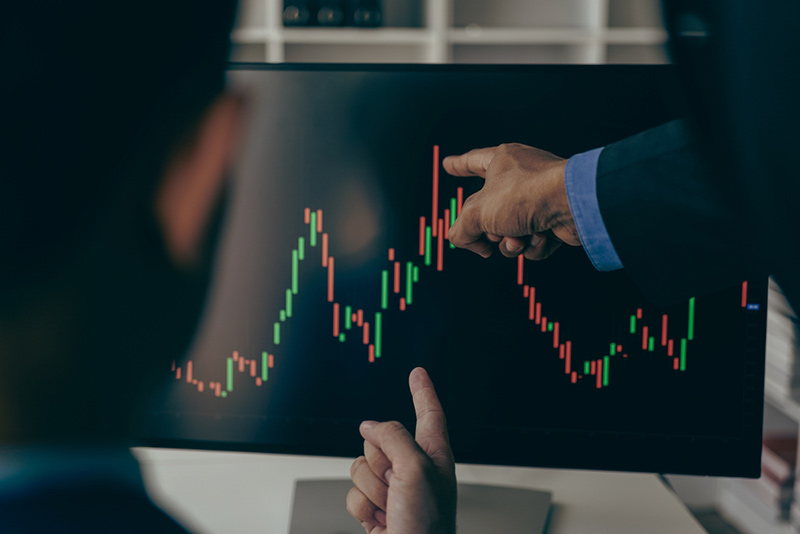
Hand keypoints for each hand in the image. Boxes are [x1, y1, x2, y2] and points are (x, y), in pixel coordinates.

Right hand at [347, 367, 456, 533]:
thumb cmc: (428, 525)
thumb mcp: (417, 468)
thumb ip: (393, 437)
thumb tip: (370, 426)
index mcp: (435, 454)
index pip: (428, 412)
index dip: (422, 391)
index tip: (418, 373)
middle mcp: (414, 468)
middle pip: (379, 438)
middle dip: (380, 461)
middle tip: (397, 486)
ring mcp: (393, 489)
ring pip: (360, 466)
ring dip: (371, 489)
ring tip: (392, 508)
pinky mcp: (375, 508)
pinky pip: (352, 493)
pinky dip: (361, 508)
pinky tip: (381, 521)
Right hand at [444, 143, 578, 260]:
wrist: (573, 205)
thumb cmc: (527, 194)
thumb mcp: (477, 213)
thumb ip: (460, 229)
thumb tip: (465, 240)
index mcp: (502, 162)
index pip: (472, 162)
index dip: (457, 165)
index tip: (448, 165)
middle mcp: (522, 177)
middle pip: (490, 211)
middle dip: (490, 230)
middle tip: (494, 231)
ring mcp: (540, 199)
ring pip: (511, 231)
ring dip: (511, 242)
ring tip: (519, 237)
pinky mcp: (555, 220)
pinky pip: (532, 241)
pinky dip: (533, 245)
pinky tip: (540, 237)